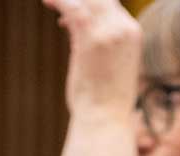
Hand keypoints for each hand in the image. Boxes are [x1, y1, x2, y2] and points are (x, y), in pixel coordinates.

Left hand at [42, 0, 141, 121]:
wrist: (105, 119)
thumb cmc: (105, 99)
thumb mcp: (110, 64)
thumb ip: (99, 41)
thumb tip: (74, 26)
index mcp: (133, 33)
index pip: (112, 4)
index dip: (91, 1)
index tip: (72, 7)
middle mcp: (124, 28)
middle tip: (59, 2)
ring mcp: (109, 31)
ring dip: (66, 0)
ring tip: (49, 1)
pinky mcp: (90, 37)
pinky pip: (72, 7)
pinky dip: (58, 2)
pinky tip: (47, 1)